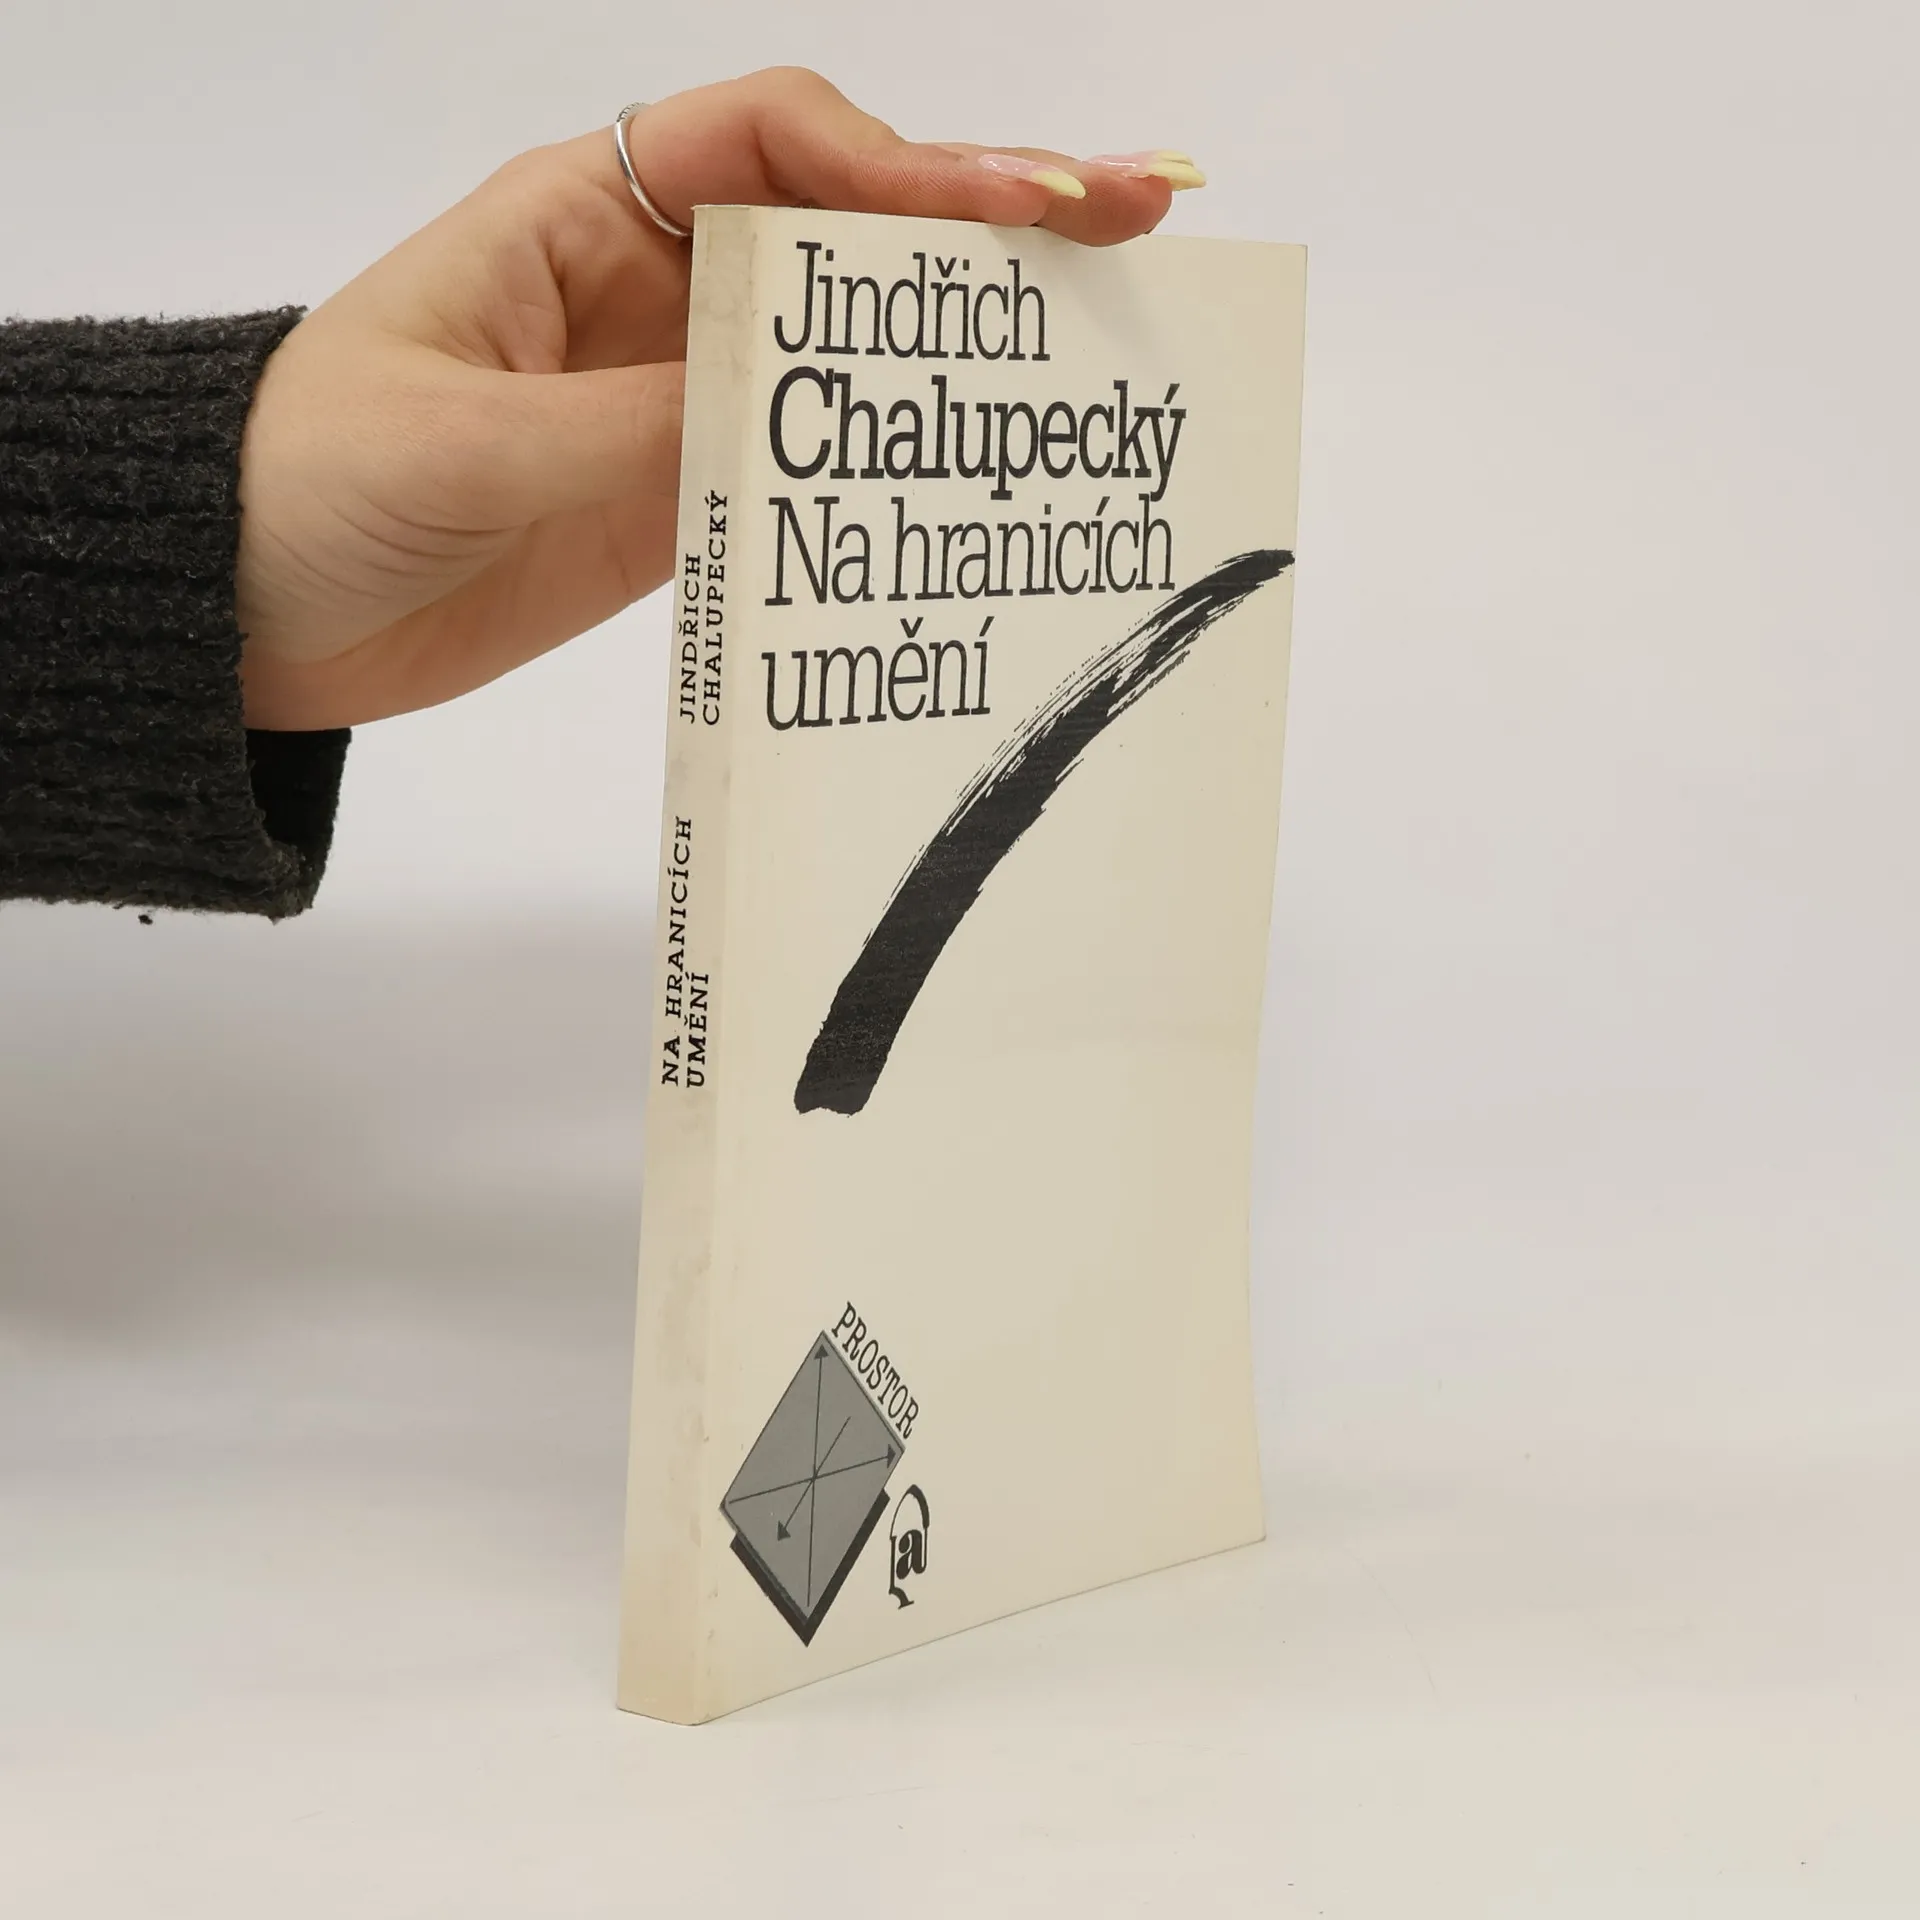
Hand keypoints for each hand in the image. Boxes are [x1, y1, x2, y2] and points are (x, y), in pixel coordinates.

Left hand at [235, 68, 1201, 730]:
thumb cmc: (309, 481)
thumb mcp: (466, 442)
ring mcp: (673, 399)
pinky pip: (807, 470)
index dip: (905, 164)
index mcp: (585, 216)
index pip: (776, 146)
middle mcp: (649, 290)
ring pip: (847, 354)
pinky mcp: (677, 501)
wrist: (248, 610)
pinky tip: (974, 479)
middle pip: (845, 232)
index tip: (1016, 206)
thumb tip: (787, 422)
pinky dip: (891, 471)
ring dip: (962, 351)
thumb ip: (630, 430)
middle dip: (987, 224)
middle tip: (1136, 220)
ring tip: (1093, 355)